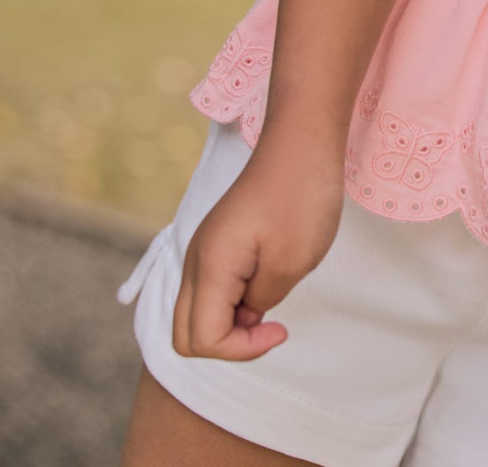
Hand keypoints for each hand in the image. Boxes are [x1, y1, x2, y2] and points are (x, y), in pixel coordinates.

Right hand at [171, 137, 344, 360]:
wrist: (302, 139)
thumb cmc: (302, 196)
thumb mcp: (290, 263)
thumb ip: (260, 302)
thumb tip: (244, 312)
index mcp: (210, 266)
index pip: (201, 340)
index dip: (241, 349)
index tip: (279, 326)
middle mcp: (196, 258)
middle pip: (185, 334)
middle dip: (227, 343)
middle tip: (270, 321)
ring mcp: (204, 248)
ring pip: (195, 312)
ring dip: (230, 321)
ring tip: (271, 295)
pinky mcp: (218, 240)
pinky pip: (210, 289)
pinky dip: (233, 300)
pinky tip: (267, 279)